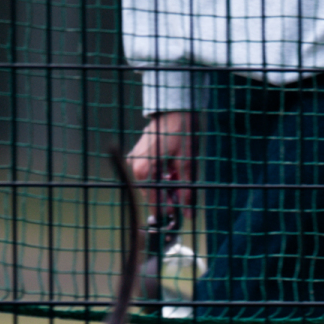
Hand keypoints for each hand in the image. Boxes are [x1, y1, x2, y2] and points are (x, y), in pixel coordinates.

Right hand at [127, 110, 195, 224]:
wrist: (175, 107)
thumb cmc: (181, 131)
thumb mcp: (187, 162)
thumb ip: (187, 189)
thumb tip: (188, 213)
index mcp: (144, 169)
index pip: (152, 200)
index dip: (165, 210)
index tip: (176, 216)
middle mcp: (135, 166)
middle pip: (151, 192)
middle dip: (167, 197)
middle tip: (182, 199)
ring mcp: (136, 159)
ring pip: (151, 183)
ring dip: (166, 186)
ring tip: (180, 180)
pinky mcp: (139, 154)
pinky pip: (149, 172)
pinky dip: (162, 176)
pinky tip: (173, 172)